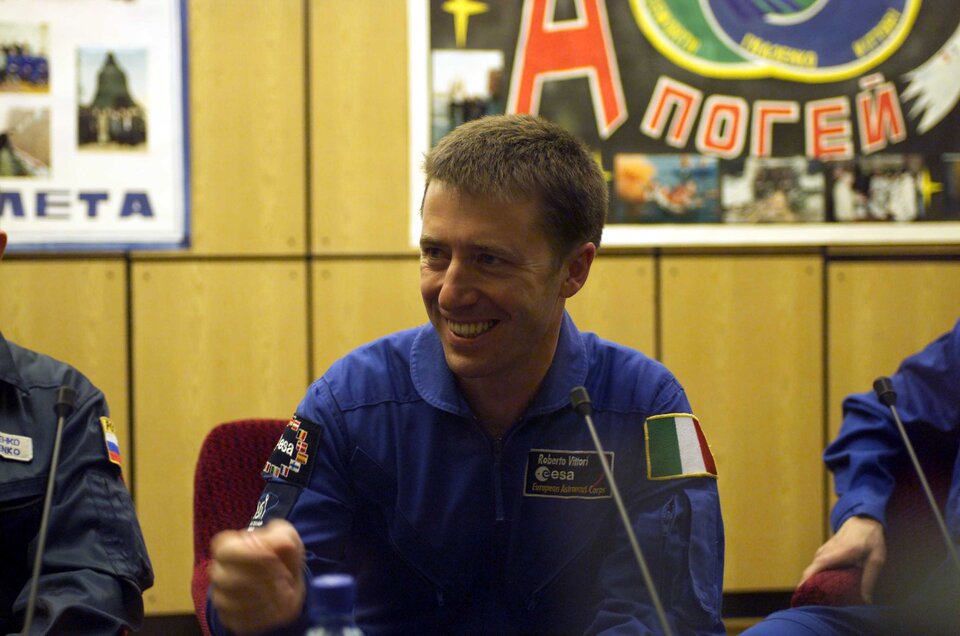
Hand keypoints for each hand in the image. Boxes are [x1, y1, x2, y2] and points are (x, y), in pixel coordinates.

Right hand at [209, 519, 306, 633]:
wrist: (285, 582)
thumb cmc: (281, 554)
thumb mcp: (286, 537)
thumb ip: (280, 536)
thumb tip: (275, 544)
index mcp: (227, 547)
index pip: (225, 550)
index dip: (251, 555)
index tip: (274, 558)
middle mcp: (218, 572)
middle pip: (229, 579)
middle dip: (262, 578)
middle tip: (284, 576)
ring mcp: (220, 597)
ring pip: (234, 602)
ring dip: (266, 597)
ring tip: (285, 589)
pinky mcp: (229, 618)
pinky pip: (241, 620)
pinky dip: (265, 614)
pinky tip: (278, 605)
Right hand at [800, 515, 885, 602]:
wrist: (863, 520)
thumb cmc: (870, 539)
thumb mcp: (876, 559)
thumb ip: (869, 579)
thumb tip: (866, 600)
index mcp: (835, 555)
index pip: (813, 571)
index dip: (804, 585)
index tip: (801, 598)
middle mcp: (824, 553)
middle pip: (809, 574)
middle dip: (808, 590)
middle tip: (814, 605)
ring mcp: (821, 552)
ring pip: (812, 571)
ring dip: (813, 584)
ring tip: (818, 599)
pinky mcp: (823, 553)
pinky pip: (816, 568)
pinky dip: (817, 578)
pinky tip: (825, 588)